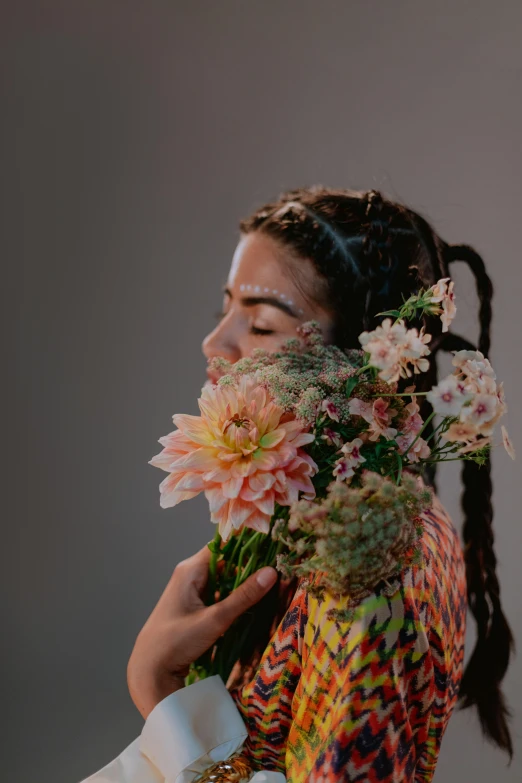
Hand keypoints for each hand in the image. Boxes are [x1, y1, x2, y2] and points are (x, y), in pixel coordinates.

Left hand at [127, 542, 277, 718]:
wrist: (149, 671)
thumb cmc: (176, 641)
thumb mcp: (214, 619)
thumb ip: (244, 596)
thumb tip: (272, 572)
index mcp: (190, 570)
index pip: (223, 546)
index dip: (246, 545)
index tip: (271, 547)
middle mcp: (189, 575)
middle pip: (225, 562)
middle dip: (249, 567)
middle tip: (277, 571)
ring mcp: (191, 591)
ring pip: (223, 580)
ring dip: (242, 585)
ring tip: (270, 586)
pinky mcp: (193, 606)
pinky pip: (217, 594)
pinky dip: (232, 598)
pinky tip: (250, 605)